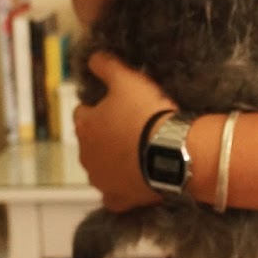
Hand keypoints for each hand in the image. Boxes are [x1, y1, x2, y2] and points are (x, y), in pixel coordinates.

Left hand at [72, 52, 176, 211]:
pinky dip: (123, 188)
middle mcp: (86, 156)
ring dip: (115, 161)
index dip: (101, 107)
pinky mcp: (118, 200)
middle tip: (134, 128)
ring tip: (140, 152)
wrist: (174, 152)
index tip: (120, 105)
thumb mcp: (127, 79)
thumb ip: (106, 66)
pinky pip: (116, 195)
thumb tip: (93, 57)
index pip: (83, 112)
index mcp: (84, 127)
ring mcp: (101, 181)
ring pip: (102, 168)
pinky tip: (137, 180)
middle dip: (106, 136)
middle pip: (92, 142)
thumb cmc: (147, 113)